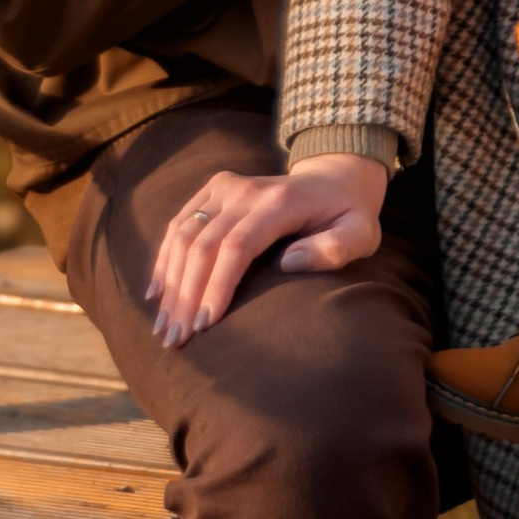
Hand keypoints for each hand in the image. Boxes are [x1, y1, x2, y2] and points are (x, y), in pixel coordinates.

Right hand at [147, 155, 386, 345]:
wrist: (335, 178)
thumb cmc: (348, 216)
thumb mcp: (361, 233)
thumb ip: (336, 248)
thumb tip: (290, 263)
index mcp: (280, 203)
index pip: (237, 246)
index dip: (217, 286)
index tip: (205, 326)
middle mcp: (246, 190)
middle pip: (202, 245)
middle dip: (186, 296)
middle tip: (176, 340)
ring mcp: (226, 187)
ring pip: (183, 235)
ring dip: (169, 283)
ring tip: (164, 327)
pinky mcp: (213, 189)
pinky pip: (179, 225)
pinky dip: (164, 260)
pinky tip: (157, 294)